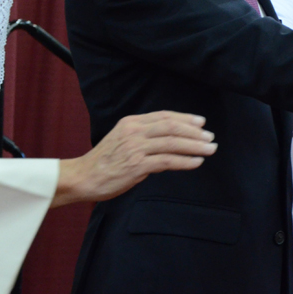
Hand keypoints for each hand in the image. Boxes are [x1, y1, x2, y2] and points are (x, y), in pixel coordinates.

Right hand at [52, 111, 216, 207]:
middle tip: (210, 137)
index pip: (164, 116)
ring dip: (195, 146)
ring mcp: (135, 148)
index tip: (201, 122)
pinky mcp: (136, 165)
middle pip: (172, 127)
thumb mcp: (123, 139)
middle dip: (195, 132)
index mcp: (131, 122)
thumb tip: (172, 139)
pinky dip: (185, 161)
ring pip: (173, 143)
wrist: (81, 177)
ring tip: (210, 149)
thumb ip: (144, 136)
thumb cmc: (104, 161)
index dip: (185, 118)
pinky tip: (197, 162)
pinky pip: (167, 161)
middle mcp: (134, 131)